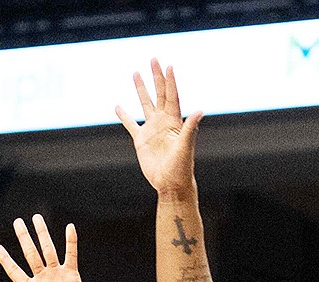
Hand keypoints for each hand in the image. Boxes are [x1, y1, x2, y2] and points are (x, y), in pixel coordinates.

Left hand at [0, 217, 105, 281]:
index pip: (15, 272)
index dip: (5, 260)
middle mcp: (43, 281)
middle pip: (30, 254)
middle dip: (24, 237)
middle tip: (18, 222)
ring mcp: (57, 277)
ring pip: (48, 250)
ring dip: (43, 234)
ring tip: (37, 217)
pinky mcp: (73, 275)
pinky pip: (71, 255)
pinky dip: (70, 242)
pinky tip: (69, 227)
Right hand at [117, 60, 202, 196]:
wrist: (171, 185)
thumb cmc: (181, 168)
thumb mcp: (186, 146)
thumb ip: (190, 127)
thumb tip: (200, 110)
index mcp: (175, 121)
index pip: (172, 96)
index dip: (170, 81)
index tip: (168, 66)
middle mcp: (163, 122)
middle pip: (159, 94)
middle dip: (156, 77)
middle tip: (153, 59)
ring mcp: (152, 130)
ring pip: (145, 104)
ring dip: (141, 89)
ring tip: (135, 73)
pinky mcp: (141, 141)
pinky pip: (131, 125)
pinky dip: (124, 116)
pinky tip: (118, 107)